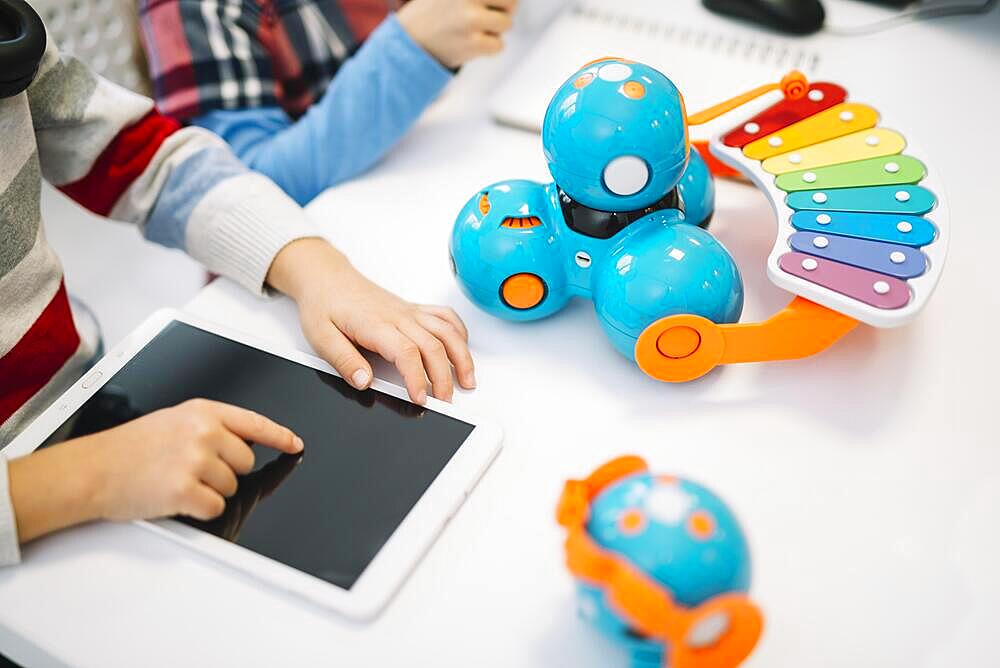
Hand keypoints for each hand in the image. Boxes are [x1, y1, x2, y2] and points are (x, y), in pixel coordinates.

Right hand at [8, 400, 302, 542]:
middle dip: (226, 472)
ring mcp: (196, 460)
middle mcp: (204, 432)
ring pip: (232, 487)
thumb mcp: (174, 421)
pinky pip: (216, 507)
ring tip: (177, 481)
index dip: (279, 436)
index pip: (255, 423)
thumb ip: (211, 427)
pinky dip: (201, 509)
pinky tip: (177, 499)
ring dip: (210, 491)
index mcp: (203, 412)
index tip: (295, 445)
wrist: (93, 469)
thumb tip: (246, 442)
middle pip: (246, 462)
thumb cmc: (129, 448)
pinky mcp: (186, 490)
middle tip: (192, 470)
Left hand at [266, 238, 475, 403]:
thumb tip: (364, 381)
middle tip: (444, 401)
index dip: (418, 378)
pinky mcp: (412, 309)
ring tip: (467, 381)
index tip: (420, 399)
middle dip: (445, 377)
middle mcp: (398, 316)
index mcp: (376, 324)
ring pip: (447, 331)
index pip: (407, 353)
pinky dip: (459, 332)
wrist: (326, 277)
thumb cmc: (324, 305)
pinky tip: (462, 348)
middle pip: (434, 346)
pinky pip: (444, 316)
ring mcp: (409, 311)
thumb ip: (344, 361)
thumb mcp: (321, 337)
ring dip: (462, 357)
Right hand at [397, 0, 516, 68]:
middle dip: (504, 10)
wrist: (408, 41)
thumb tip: (513, 1)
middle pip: (511, 2)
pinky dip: (489, 48)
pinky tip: (471, 43)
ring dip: (495, 30)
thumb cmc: (432, 13)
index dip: (501, 0)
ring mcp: (471, 19)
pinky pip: (499, 46)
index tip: (490, 6)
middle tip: (488, 16)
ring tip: (475, 30)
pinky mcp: (473, 43)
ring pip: (507, 24)